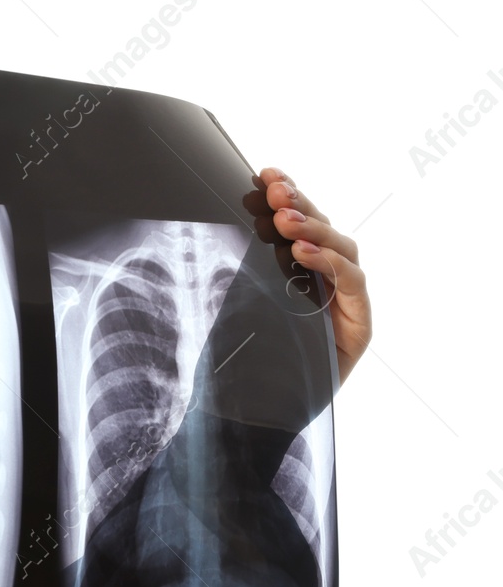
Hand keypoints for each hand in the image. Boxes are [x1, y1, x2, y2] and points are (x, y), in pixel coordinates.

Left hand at [249, 167, 371, 382]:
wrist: (245, 415)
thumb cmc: (233, 362)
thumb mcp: (230, 302)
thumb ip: (240, 264)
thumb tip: (228, 217)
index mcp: (294, 273)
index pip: (298, 224)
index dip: (288, 193)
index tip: (266, 171)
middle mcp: (323, 284)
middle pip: (323, 230)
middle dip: (300, 204)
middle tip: (275, 188)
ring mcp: (343, 304)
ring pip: (342, 250)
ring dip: (314, 229)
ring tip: (285, 219)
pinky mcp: (357, 326)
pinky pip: (352, 284)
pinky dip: (329, 264)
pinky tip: (301, 252)